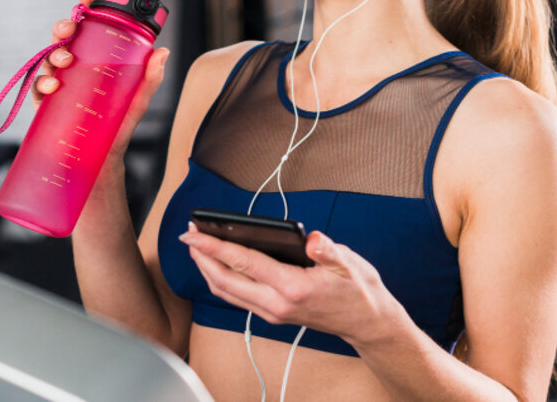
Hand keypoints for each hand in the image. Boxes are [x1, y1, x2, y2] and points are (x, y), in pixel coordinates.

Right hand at [32, 0, 169, 158]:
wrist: (101, 161)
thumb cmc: (118, 126)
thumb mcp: (137, 100)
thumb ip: (150, 78)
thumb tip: (163, 52)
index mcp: (95, 58)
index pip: (89, 26)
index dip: (87, 5)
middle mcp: (75, 66)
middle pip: (65, 36)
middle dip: (64, 25)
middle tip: (71, 27)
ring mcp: (59, 82)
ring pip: (49, 56)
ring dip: (54, 53)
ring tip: (65, 61)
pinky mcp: (46, 103)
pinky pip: (38, 86)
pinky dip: (42, 82)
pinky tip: (52, 86)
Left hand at [178, 224, 408, 346]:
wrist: (367, 323)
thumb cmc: (359, 291)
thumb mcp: (349, 264)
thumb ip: (328, 250)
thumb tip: (312, 238)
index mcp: (293, 287)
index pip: (244, 263)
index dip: (215, 246)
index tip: (195, 232)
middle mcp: (277, 304)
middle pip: (225, 281)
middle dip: (202, 256)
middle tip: (188, 233)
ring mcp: (272, 312)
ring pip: (226, 292)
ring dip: (207, 268)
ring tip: (197, 245)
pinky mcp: (273, 314)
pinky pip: (236, 297)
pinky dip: (220, 279)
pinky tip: (217, 263)